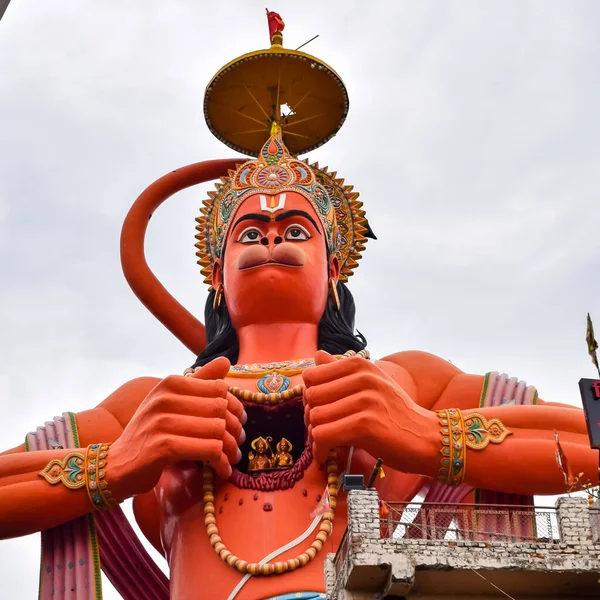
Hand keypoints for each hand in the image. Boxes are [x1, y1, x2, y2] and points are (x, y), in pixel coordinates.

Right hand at [109, 357, 245, 499]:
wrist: (116, 465)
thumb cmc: (150, 433)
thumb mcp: (171, 402)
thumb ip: (199, 381)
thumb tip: (225, 361)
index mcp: (170, 383)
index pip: (219, 388)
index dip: (234, 407)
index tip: (237, 422)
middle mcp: (165, 398)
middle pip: (220, 408)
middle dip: (234, 428)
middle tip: (237, 443)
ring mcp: (162, 422)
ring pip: (217, 429)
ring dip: (230, 448)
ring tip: (231, 457)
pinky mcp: (163, 447)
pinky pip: (208, 449)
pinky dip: (220, 462)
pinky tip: (221, 469)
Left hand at [303, 351, 436, 470]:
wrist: (427, 437)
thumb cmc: (396, 412)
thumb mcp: (372, 383)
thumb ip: (341, 370)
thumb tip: (317, 355)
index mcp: (359, 364)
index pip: (312, 376)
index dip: (310, 397)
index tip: (319, 411)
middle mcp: (362, 377)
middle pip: (311, 396)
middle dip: (310, 417)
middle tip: (320, 431)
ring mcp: (365, 400)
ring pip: (315, 417)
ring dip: (315, 436)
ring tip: (325, 444)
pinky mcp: (366, 425)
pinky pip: (324, 436)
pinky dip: (320, 449)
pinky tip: (326, 455)